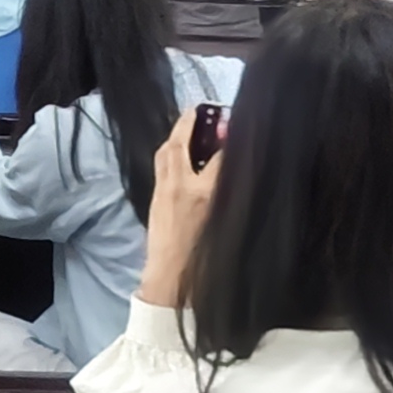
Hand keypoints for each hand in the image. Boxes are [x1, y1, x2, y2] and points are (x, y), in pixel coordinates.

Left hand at [137, 108, 220, 309]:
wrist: (172, 284)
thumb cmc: (206, 262)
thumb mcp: (228, 225)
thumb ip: (231, 193)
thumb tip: (236, 168)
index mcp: (204, 196)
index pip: (221, 156)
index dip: (230, 138)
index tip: (235, 126)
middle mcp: (180, 188)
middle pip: (180, 143)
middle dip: (189, 122)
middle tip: (200, 109)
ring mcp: (164, 192)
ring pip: (165, 153)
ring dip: (175, 135)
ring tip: (187, 125)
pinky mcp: (155, 200)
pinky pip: (161, 166)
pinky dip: (169, 152)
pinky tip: (179, 153)